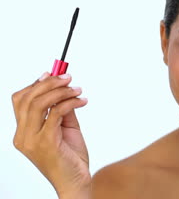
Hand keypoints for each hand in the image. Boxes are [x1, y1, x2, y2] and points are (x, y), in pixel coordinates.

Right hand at [12, 72, 89, 197]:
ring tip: (77, 89)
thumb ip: (61, 110)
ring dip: (60, 91)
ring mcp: (32, 140)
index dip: (36, 84)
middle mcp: (23, 136)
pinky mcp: (46, 143)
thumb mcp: (65, 128)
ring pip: (39, 103)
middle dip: (49, 83)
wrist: (76, 182)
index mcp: (23, 132)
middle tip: (68, 77)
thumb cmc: (71, 158)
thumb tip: (64, 89)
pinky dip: (70, 102)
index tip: (53, 74)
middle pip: (27, 98)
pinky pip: (56, 113)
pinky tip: (82, 101)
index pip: (20, 101)